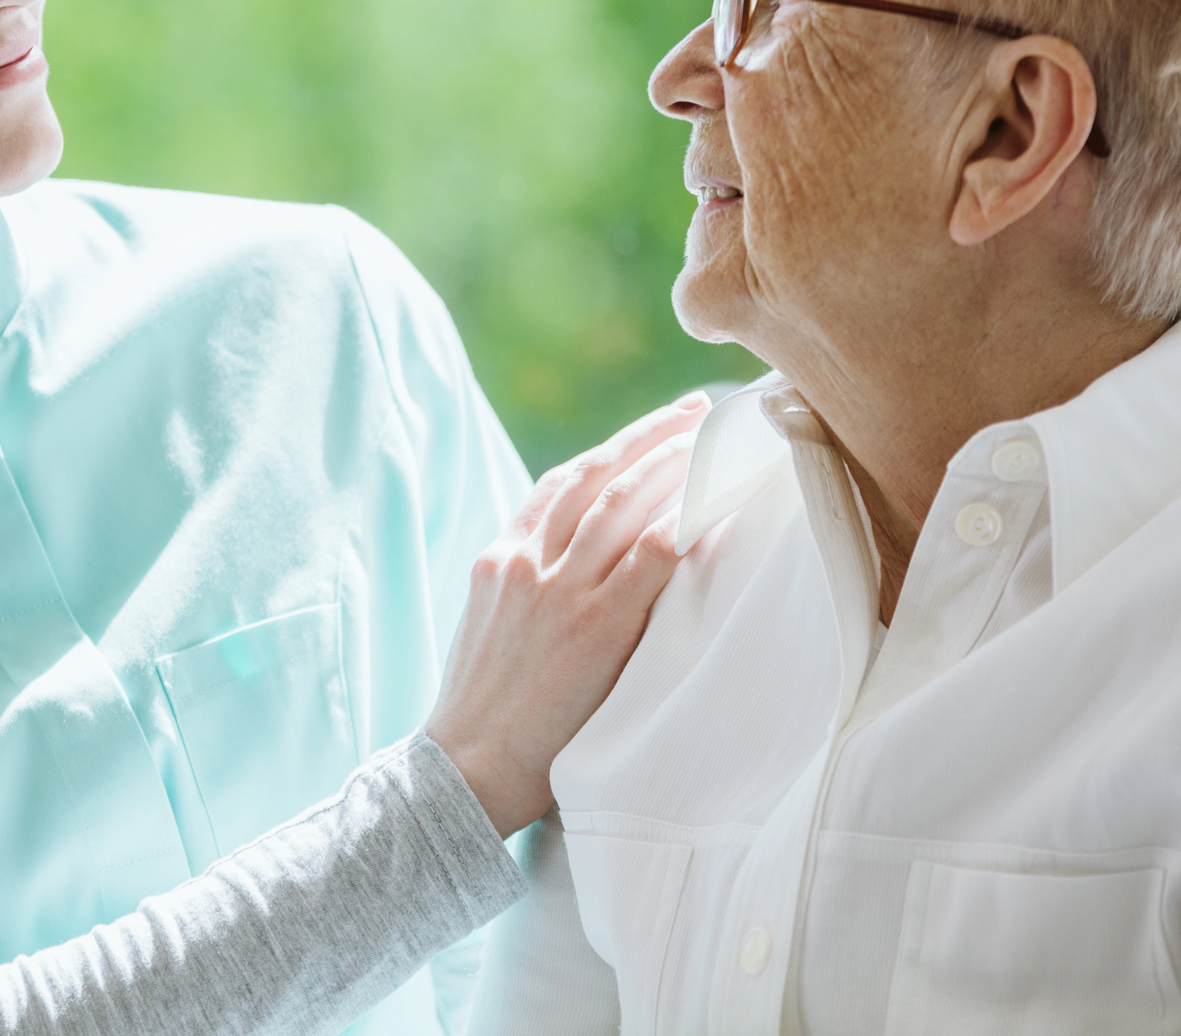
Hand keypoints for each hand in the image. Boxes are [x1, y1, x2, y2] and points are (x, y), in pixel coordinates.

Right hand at [425, 392, 709, 836]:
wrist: (465, 768)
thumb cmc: (485, 714)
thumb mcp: (490, 630)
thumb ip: (528, 590)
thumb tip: (581, 572)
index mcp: (498, 559)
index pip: (559, 484)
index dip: (609, 450)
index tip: (649, 429)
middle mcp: (525, 562)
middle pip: (595, 477)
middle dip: (649, 437)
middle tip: (696, 412)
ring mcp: (558, 591)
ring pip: (622, 504)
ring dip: (674, 464)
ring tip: (714, 442)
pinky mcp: (591, 626)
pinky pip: (647, 558)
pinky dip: (682, 524)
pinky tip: (715, 506)